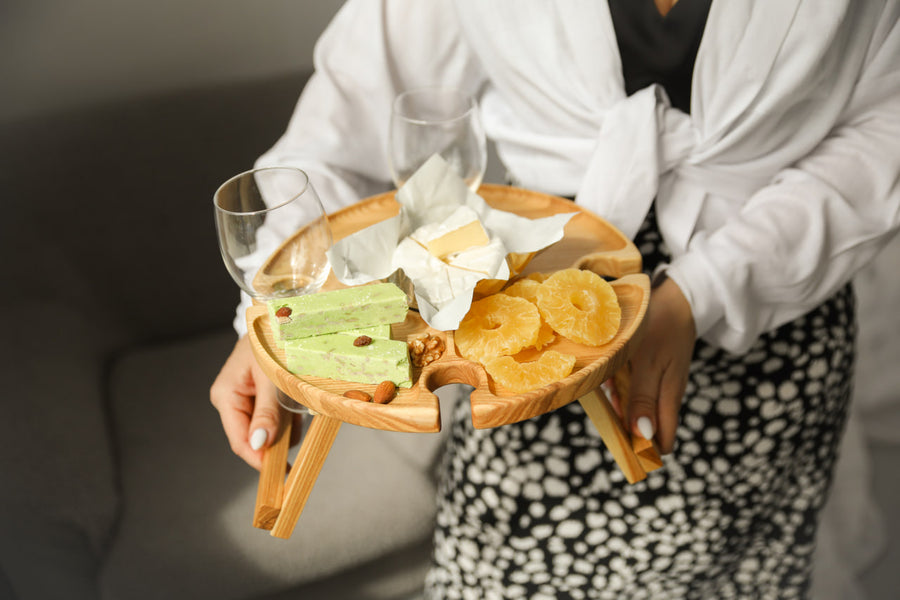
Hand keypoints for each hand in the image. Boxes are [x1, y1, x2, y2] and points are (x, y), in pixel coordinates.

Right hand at [210, 335, 299, 469]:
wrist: (279, 317)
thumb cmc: (272, 340)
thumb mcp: (271, 377)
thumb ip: (267, 412)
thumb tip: (259, 444)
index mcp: (226, 396)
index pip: (240, 440)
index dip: (259, 460)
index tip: (280, 475)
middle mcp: (234, 400)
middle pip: (255, 437)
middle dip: (277, 441)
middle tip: (298, 441)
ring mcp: (248, 399)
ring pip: (269, 429)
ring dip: (287, 426)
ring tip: (297, 406)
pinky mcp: (262, 396)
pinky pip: (277, 417)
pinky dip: (290, 416)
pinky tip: (297, 404)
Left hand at [624, 276, 695, 453]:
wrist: (675, 298)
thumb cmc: (661, 327)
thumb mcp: (649, 363)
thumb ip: (643, 399)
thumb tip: (643, 436)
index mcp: (668, 398)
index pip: (662, 442)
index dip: (642, 450)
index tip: (620, 446)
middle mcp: (663, 396)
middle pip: (644, 428)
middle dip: (623, 426)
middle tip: (608, 404)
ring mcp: (655, 384)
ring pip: (634, 408)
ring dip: (617, 403)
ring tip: (608, 381)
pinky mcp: (648, 372)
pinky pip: (629, 389)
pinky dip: (617, 386)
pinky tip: (609, 372)